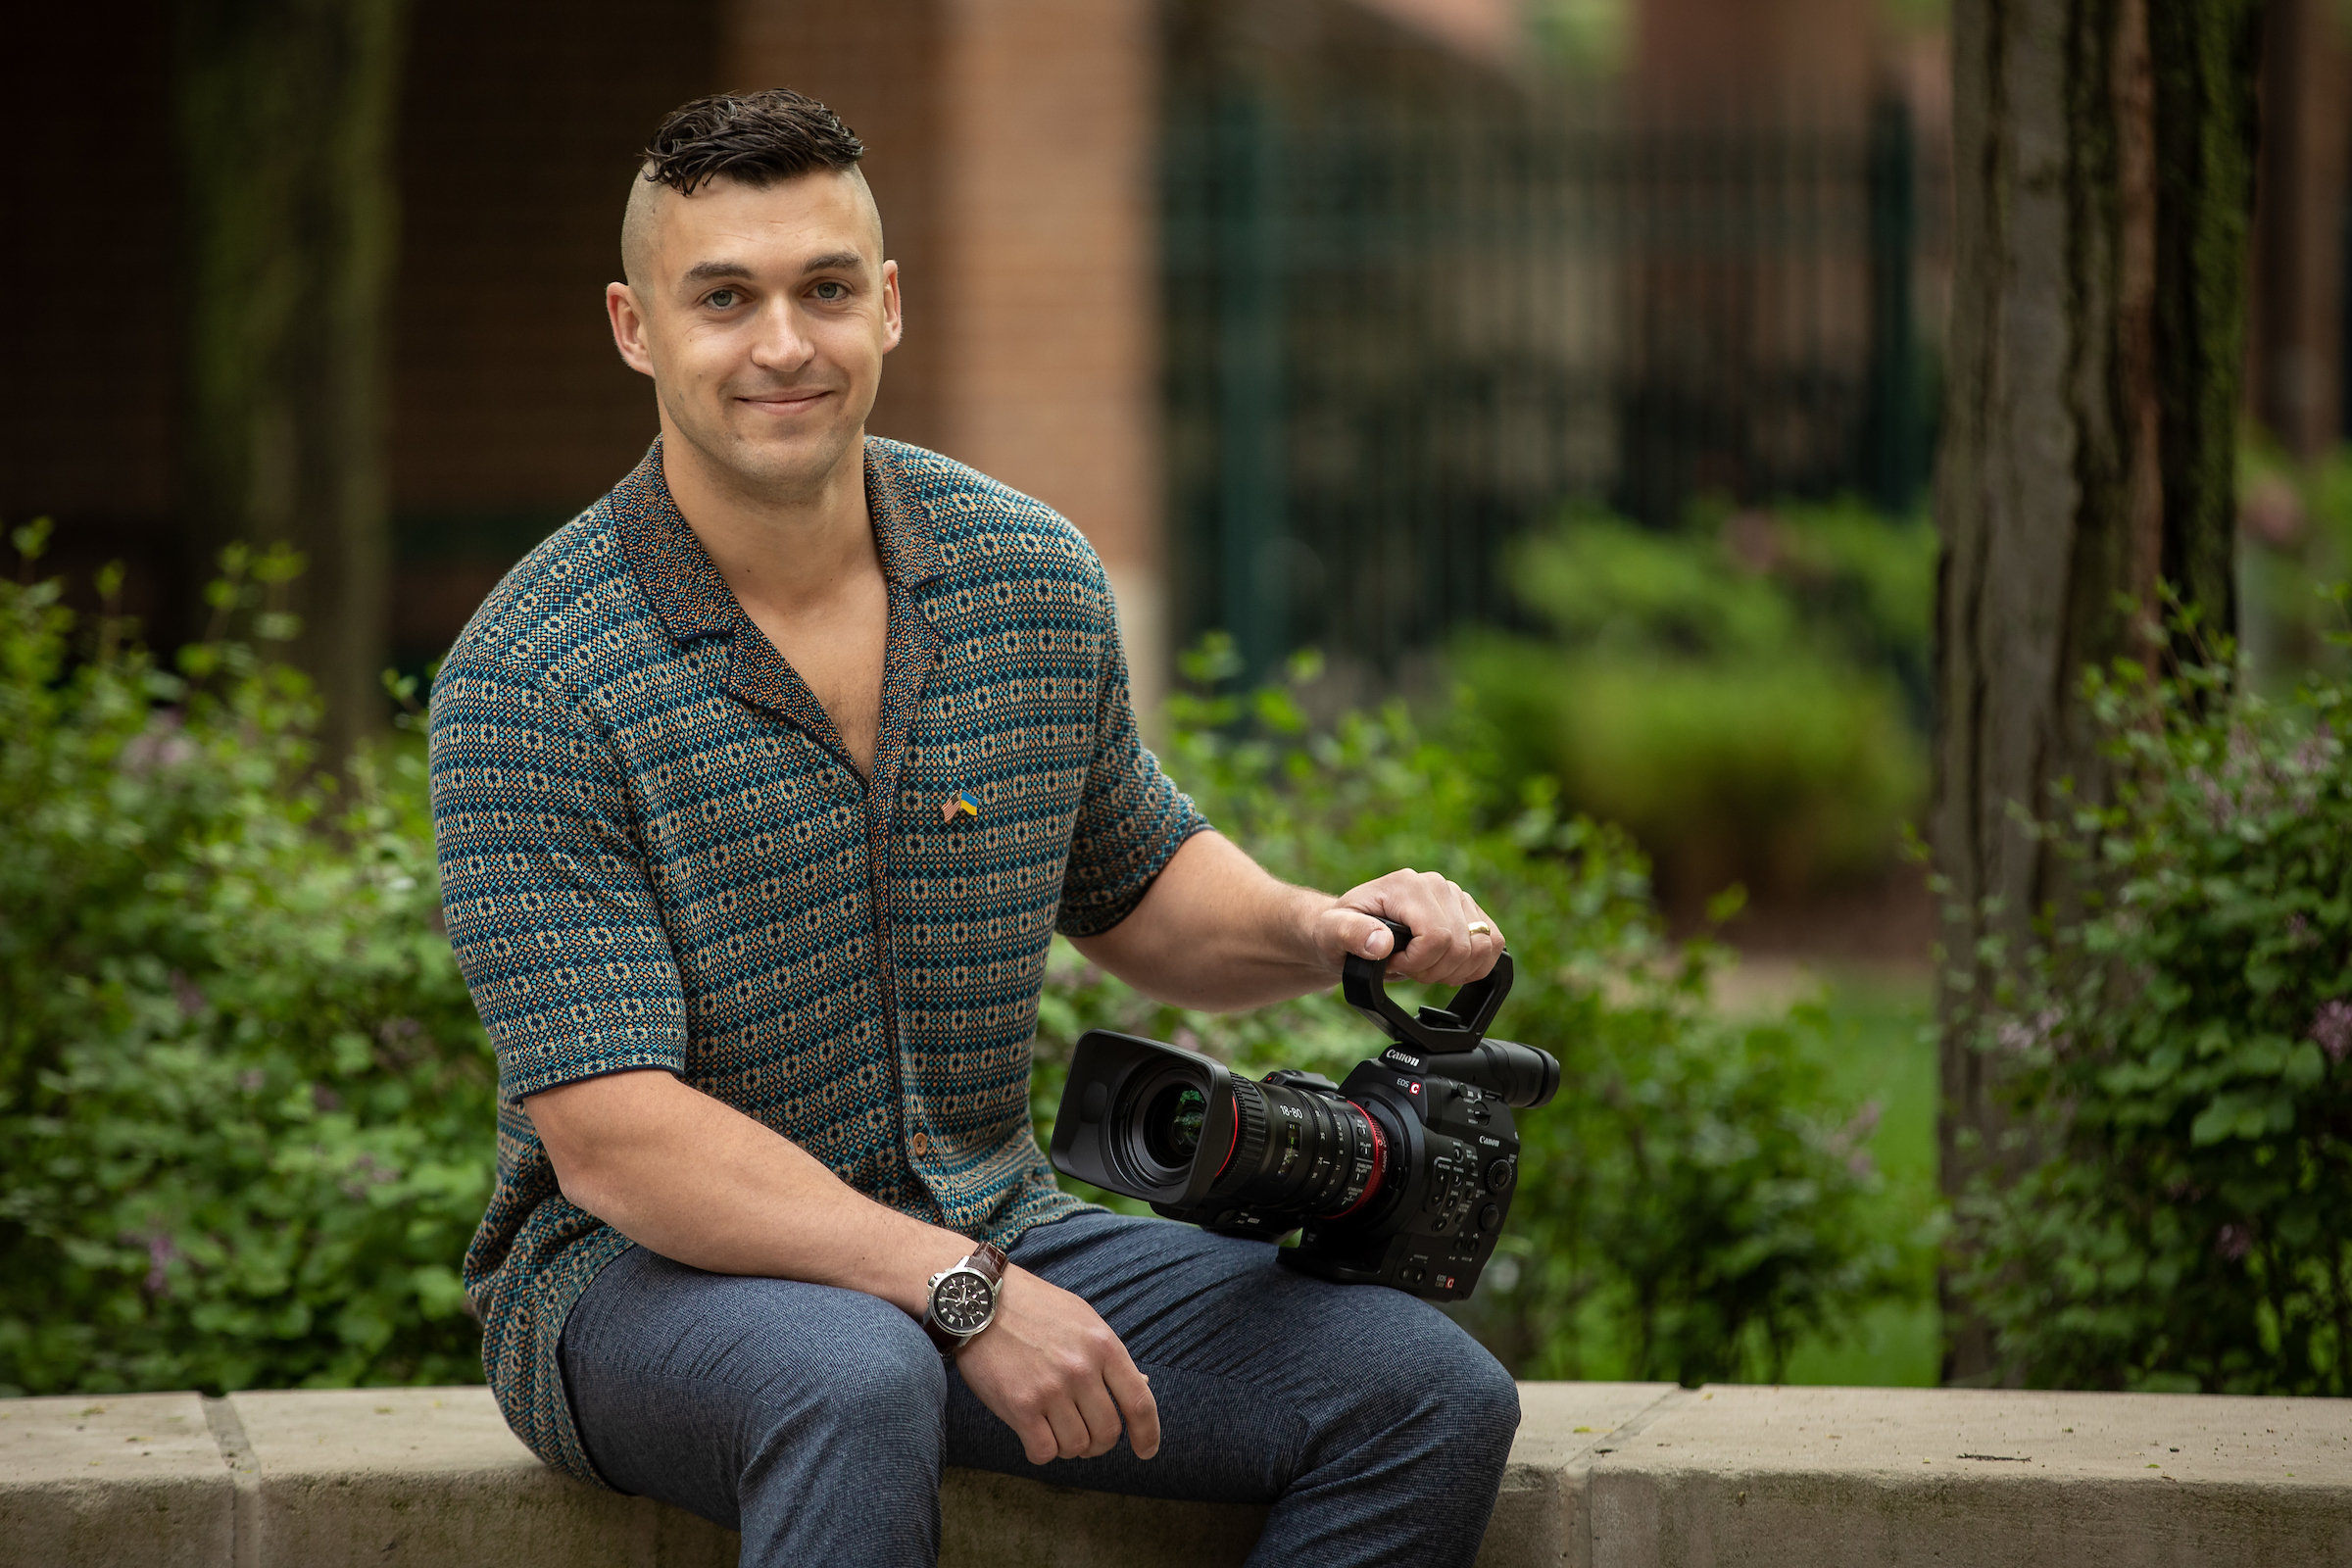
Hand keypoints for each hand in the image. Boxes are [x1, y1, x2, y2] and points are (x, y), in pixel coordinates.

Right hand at [953, 1265, 1160, 1463]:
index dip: (1148, 1434)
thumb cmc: (1034, 1309)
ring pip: (1076, 1446)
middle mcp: (1081, 1368)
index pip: (1139, 1402)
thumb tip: (1144, 1384)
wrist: (980, 1301)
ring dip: (1068, 1446)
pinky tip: (1033, 1433)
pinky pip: (1044, 1451)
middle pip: (1108, 1432)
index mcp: (1103, 1345)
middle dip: (1098, 1443)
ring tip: (1054, 1428)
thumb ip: (1110, 1355)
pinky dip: (1042, 1450)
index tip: (1146, 1451)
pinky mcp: (1019, 1405)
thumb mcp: (1082, 1319)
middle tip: (1084, 1436)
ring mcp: (1050, 1388)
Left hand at [1311, 868, 1502, 986]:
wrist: (1347, 928)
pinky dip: (1476, 965)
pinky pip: (1494, 943)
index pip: (1437, 935)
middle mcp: (1437, 885)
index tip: (1393, 965)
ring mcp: (1457, 897)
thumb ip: (1350, 933)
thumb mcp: (1331, 933)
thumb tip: (1381, 942)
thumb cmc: (1337, 931)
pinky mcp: (1470, 911)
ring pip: (1483, 945)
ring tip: (1425, 967)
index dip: (1418, 963)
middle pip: (1462, 945)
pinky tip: (1447, 967)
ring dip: (1455, 970)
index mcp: (1407, 886)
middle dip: (1434, 970)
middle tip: (1406, 968)